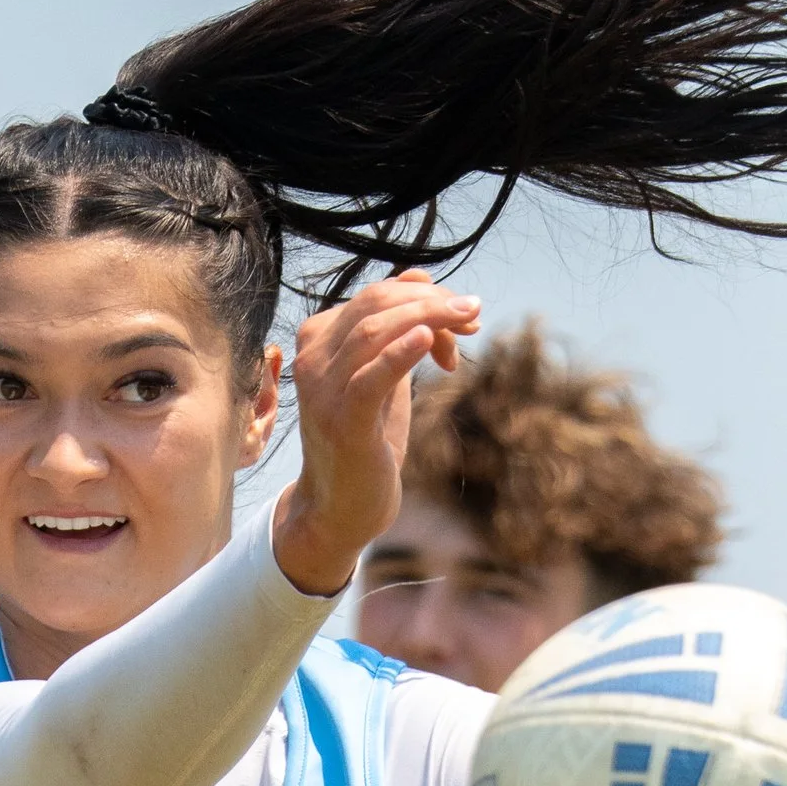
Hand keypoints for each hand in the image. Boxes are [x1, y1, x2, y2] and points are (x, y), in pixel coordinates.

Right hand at [272, 270, 479, 594]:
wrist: (340, 508)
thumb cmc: (367, 440)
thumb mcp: (384, 375)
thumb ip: (398, 329)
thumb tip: (421, 277)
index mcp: (319, 340)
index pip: (375, 296)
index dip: (425, 295)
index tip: (465, 316)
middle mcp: (313, 359)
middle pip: (375, 304)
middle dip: (431, 301)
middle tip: (473, 311)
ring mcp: (324, 391)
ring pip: (373, 332)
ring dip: (428, 317)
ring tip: (467, 320)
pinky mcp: (343, 423)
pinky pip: (370, 379)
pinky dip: (399, 354)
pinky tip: (428, 340)